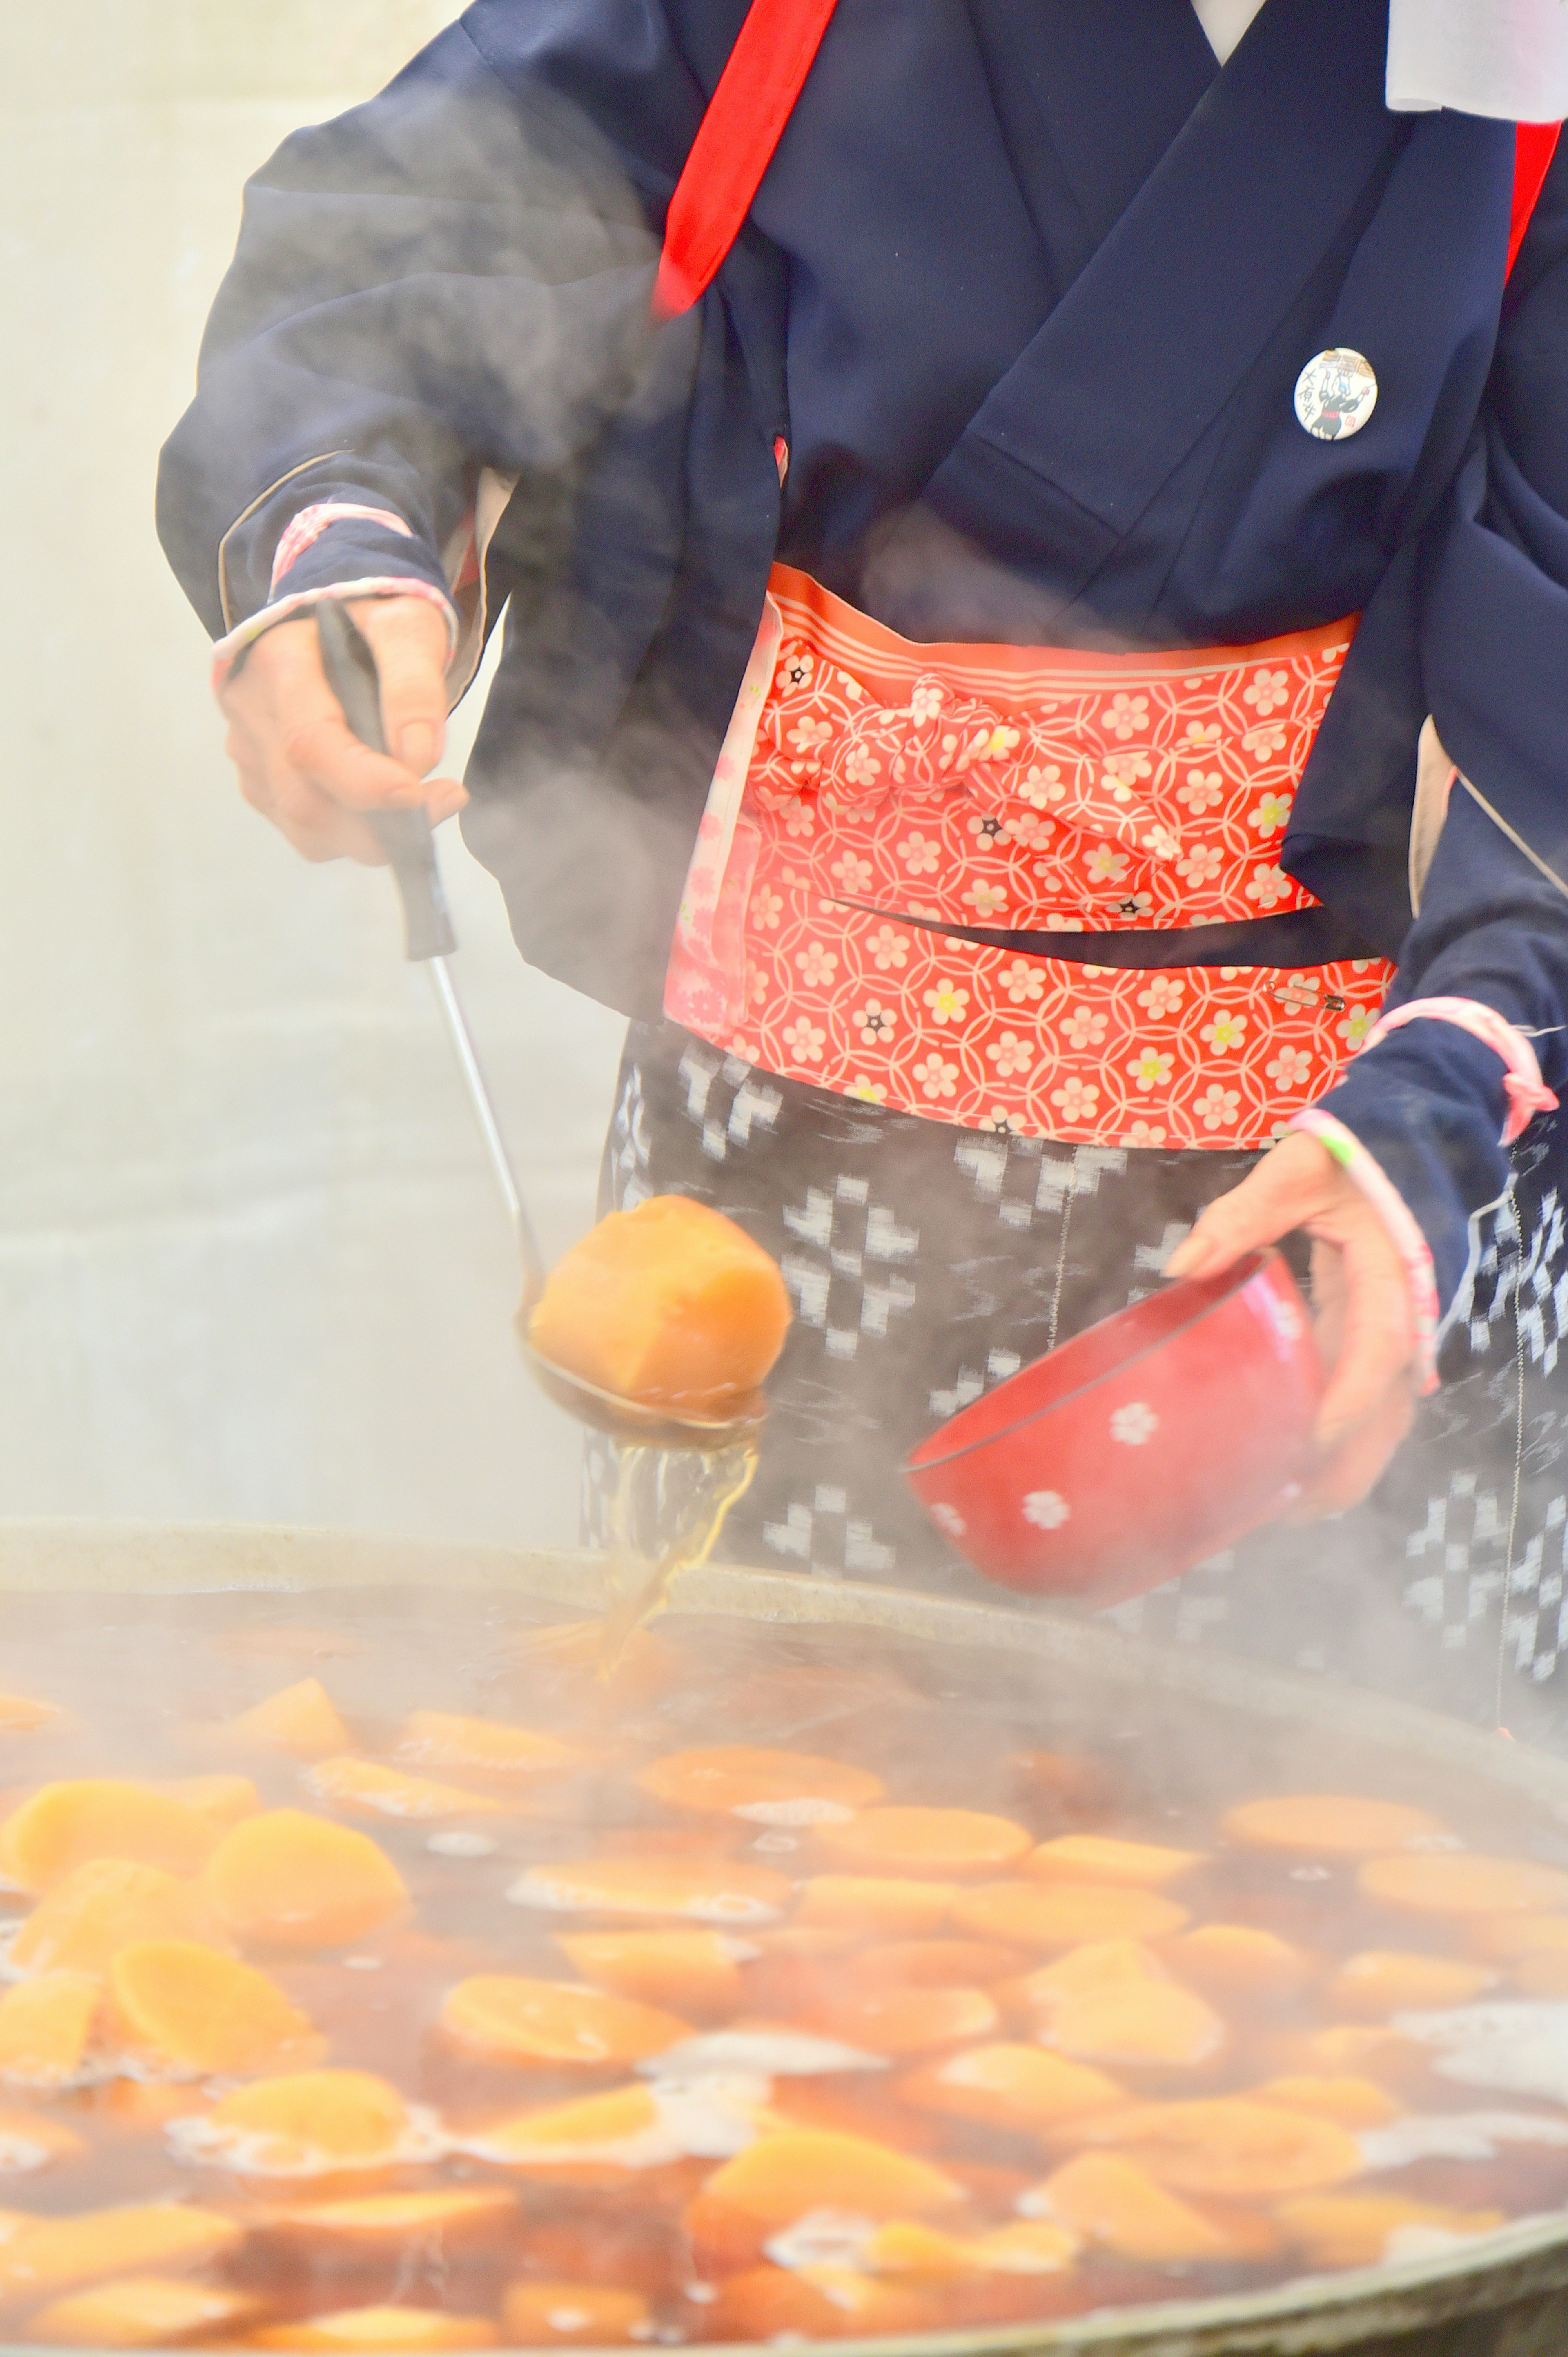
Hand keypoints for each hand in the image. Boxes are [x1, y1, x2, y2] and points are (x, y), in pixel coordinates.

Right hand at [217, 594, 465, 863]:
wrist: (328, 618)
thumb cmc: (368, 620)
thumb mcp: (405, 627)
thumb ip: (413, 687)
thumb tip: (418, 758)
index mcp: (280, 664)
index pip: (311, 743)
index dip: (364, 782)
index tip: (417, 793)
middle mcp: (252, 712)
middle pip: (303, 800)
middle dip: (378, 825)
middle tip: (439, 803)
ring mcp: (249, 752)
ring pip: (303, 828)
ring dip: (368, 837)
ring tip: (419, 806)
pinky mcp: (258, 780)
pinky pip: (303, 830)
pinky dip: (350, 833)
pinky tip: (381, 805)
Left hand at [1163, 1131, 1416, 1515]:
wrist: (1401, 1142)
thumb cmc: (1347, 1155)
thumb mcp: (1296, 1169)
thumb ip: (1241, 1213)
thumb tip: (1181, 1267)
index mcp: (1391, 1276)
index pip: (1380, 1350)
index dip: (1351, 1398)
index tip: (1312, 1438)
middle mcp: (1402, 1317)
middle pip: (1391, 1411)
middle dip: (1345, 1464)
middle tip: (1282, 1505)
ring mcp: (1393, 1335)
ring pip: (1384, 1421)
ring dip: (1342, 1467)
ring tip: (1279, 1506)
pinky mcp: (1373, 1340)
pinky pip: (1367, 1405)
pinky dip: (1338, 1444)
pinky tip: (1290, 1467)